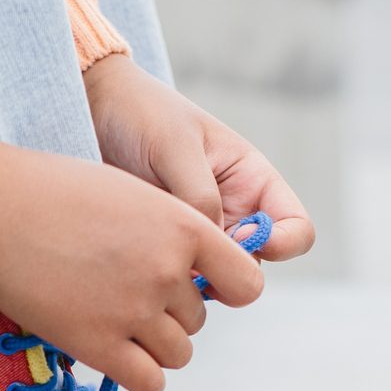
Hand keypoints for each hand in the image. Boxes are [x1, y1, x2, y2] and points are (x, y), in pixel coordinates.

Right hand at [0, 107, 262, 390]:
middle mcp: (167, 271)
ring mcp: (134, 311)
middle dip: (170, 313)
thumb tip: (192, 274)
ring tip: (115, 322)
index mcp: (184, 226)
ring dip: (154, 346)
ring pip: (178, 354)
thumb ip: (171, 232)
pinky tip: (116, 356)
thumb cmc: (53, 192)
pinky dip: (140, 376)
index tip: (198, 286)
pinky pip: (149, 383)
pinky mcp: (98, 345)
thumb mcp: (132, 195)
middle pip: (199, 320)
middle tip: (124, 294)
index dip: (226, 289)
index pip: (247, 283)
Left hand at [81, 55, 314, 261]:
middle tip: (192, 261)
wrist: (95, 110)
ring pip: (217, 277)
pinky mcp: (167, 245)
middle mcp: (233, 212)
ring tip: (161, 259)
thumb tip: (212, 246)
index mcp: (252, 180)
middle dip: (230, 271)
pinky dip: (171, 280)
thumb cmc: (143, 114)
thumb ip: (200, 195)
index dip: (282, 243)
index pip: (296, 228)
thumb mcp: (176, 146)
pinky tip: (143, 262)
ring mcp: (200, 232)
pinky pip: (181, 278)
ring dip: (198, 279)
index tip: (243, 239)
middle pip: (254, 265)